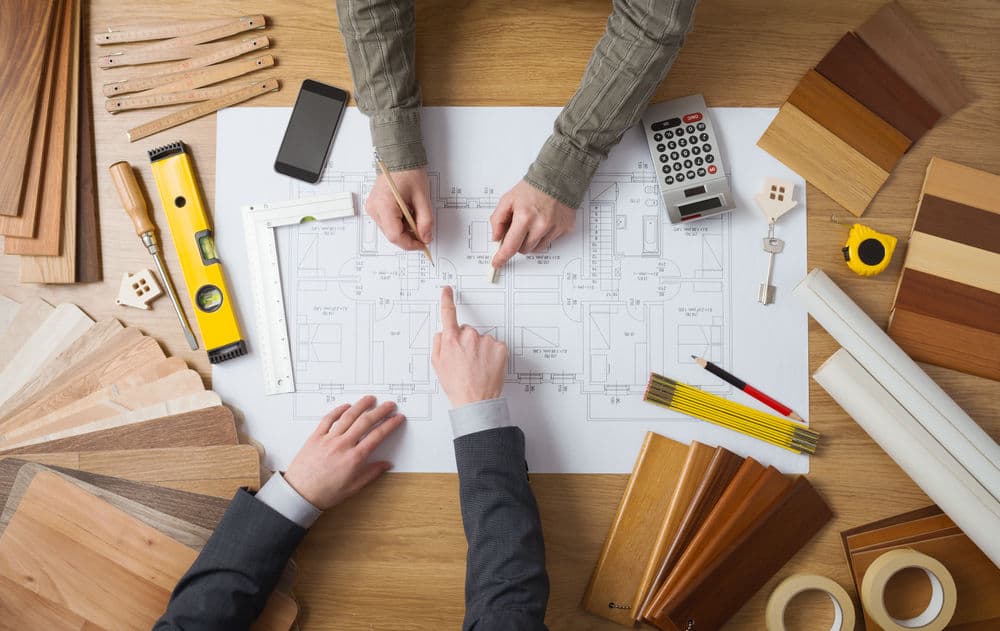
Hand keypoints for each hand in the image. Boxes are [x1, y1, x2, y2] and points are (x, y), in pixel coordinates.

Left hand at [283, 396, 404, 509]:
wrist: (299, 494)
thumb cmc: (325, 494)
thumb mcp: (353, 488)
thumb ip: (371, 474)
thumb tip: (386, 465)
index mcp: (354, 458)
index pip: (377, 436)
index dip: (390, 425)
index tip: (397, 418)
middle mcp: (343, 445)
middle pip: (365, 422)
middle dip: (380, 411)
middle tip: (389, 405)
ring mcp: (328, 439)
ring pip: (348, 416)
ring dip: (361, 405)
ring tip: (370, 399)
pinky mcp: (316, 437)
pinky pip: (328, 419)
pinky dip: (338, 410)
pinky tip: (346, 406)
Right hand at [366, 167, 434, 250]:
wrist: (399, 159)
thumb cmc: (408, 172)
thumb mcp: (422, 198)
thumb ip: (426, 221)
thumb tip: (426, 237)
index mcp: (384, 206)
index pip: (395, 236)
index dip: (411, 244)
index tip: (422, 244)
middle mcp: (374, 209)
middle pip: (392, 235)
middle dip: (409, 237)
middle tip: (423, 231)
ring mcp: (373, 208)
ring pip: (390, 230)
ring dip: (405, 230)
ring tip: (415, 216)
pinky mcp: (375, 207)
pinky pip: (388, 222)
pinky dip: (400, 223)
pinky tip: (408, 213)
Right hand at [432, 286, 507, 407]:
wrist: (476, 400)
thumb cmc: (457, 385)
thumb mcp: (438, 364)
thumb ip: (438, 343)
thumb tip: (443, 332)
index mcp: (451, 339)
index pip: (448, 313)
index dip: (447, 299)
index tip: (447, 290)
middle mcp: (469, 336)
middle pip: (467, 330)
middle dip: (466, 341)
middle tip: (466, 360)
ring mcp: (486, 341)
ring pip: (481, 339)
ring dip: (480, 348)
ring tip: (477, 366)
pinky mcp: (500, 347)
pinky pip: (494, 345)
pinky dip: (492, 353)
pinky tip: (487, 365)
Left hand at [490, 179, 574, 268]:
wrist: (557, 178)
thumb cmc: (532, 188)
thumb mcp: (508, 199)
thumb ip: (498, 219)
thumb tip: (496, 237)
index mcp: (524, 217)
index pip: (510, 246)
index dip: (502, 257)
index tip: (497, 263)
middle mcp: (541, 225)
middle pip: (524, 250)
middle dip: (518, 243)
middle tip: (519, 229)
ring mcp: (554, 228)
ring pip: (537, 249)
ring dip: (531, 241)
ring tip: (533, 224)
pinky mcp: (565, 229)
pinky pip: (550, 242)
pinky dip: (544, 236)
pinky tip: (544, 222)